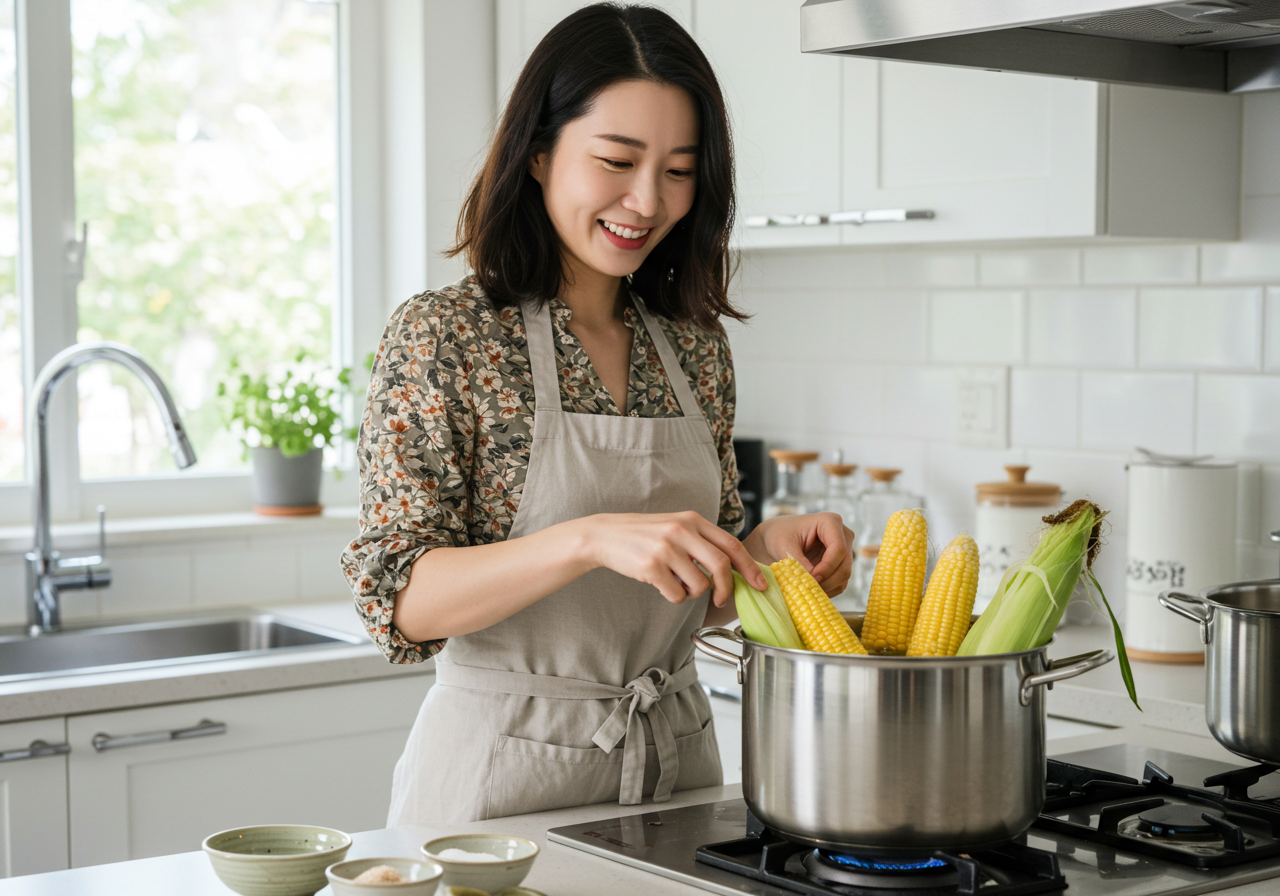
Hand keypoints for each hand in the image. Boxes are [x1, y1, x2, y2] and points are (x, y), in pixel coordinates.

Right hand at [577, 511, 767, 607]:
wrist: (605, 535)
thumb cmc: (644, 535)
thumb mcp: (676, 526)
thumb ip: (702, 541)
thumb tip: (734, 569)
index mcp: (692, 520)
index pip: (731, 544)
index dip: (750, 567)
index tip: (761, 583)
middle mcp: (681, 530)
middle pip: (722, 566)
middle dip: (727, 588)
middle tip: (721, 599)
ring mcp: (666, 548)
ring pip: (700, 585)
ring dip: (693, 593)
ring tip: (678, 583)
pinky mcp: (651, 567)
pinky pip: (677, 595)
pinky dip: (675, 597)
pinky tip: (663, 586)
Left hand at [750, 512, 853, 596]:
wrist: (775, 537)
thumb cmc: (778, 535)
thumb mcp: (784, 546)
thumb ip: (798, 562)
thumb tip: (812, 581)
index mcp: (830, 522)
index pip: (838, 549)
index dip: (826, 568)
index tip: (810, 579)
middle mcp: (842, 535)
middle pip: (844, 565)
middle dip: (826, 581)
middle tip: (807, 589)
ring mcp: (844, 550)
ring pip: (844, 576)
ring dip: (827, 587)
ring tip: (806, 590)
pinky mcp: (840, 564)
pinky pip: (840, 583)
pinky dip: (827, 590)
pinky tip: (810, 590)